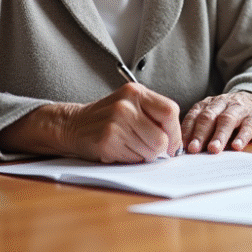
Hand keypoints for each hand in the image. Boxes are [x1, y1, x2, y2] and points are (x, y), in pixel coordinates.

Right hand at [59, 83, 182, 162]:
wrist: (74, 124)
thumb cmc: (108, 117)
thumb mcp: (131, 104)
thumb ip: (154, 115)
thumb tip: (177, 142)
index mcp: (136, 92)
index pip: (170, 112)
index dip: (175, 132)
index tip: (172, 143)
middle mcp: (126, 105)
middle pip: (161, 137)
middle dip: (159, 148)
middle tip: (147, 146)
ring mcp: (115, 123)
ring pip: (150, 151)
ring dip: (144, 154)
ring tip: (129, 145)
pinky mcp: (107, 140)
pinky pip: (134, 159)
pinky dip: (130, 158)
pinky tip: (118, 148)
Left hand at [180, 91, 251, 153]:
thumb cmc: (229, 117)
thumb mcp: (214, 119)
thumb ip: (201, 132)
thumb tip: (187, 153)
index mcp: (208, 105)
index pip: (194, 116)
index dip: (187, 131)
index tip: (182, 146)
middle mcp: (221, 103)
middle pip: (208, 117)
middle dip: (200, 134)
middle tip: (194, 149)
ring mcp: (239, 109)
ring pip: (227, 119)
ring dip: (219, 135)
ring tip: (213, 149)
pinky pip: (248, 126)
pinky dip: (242, 137)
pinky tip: (237, 147)